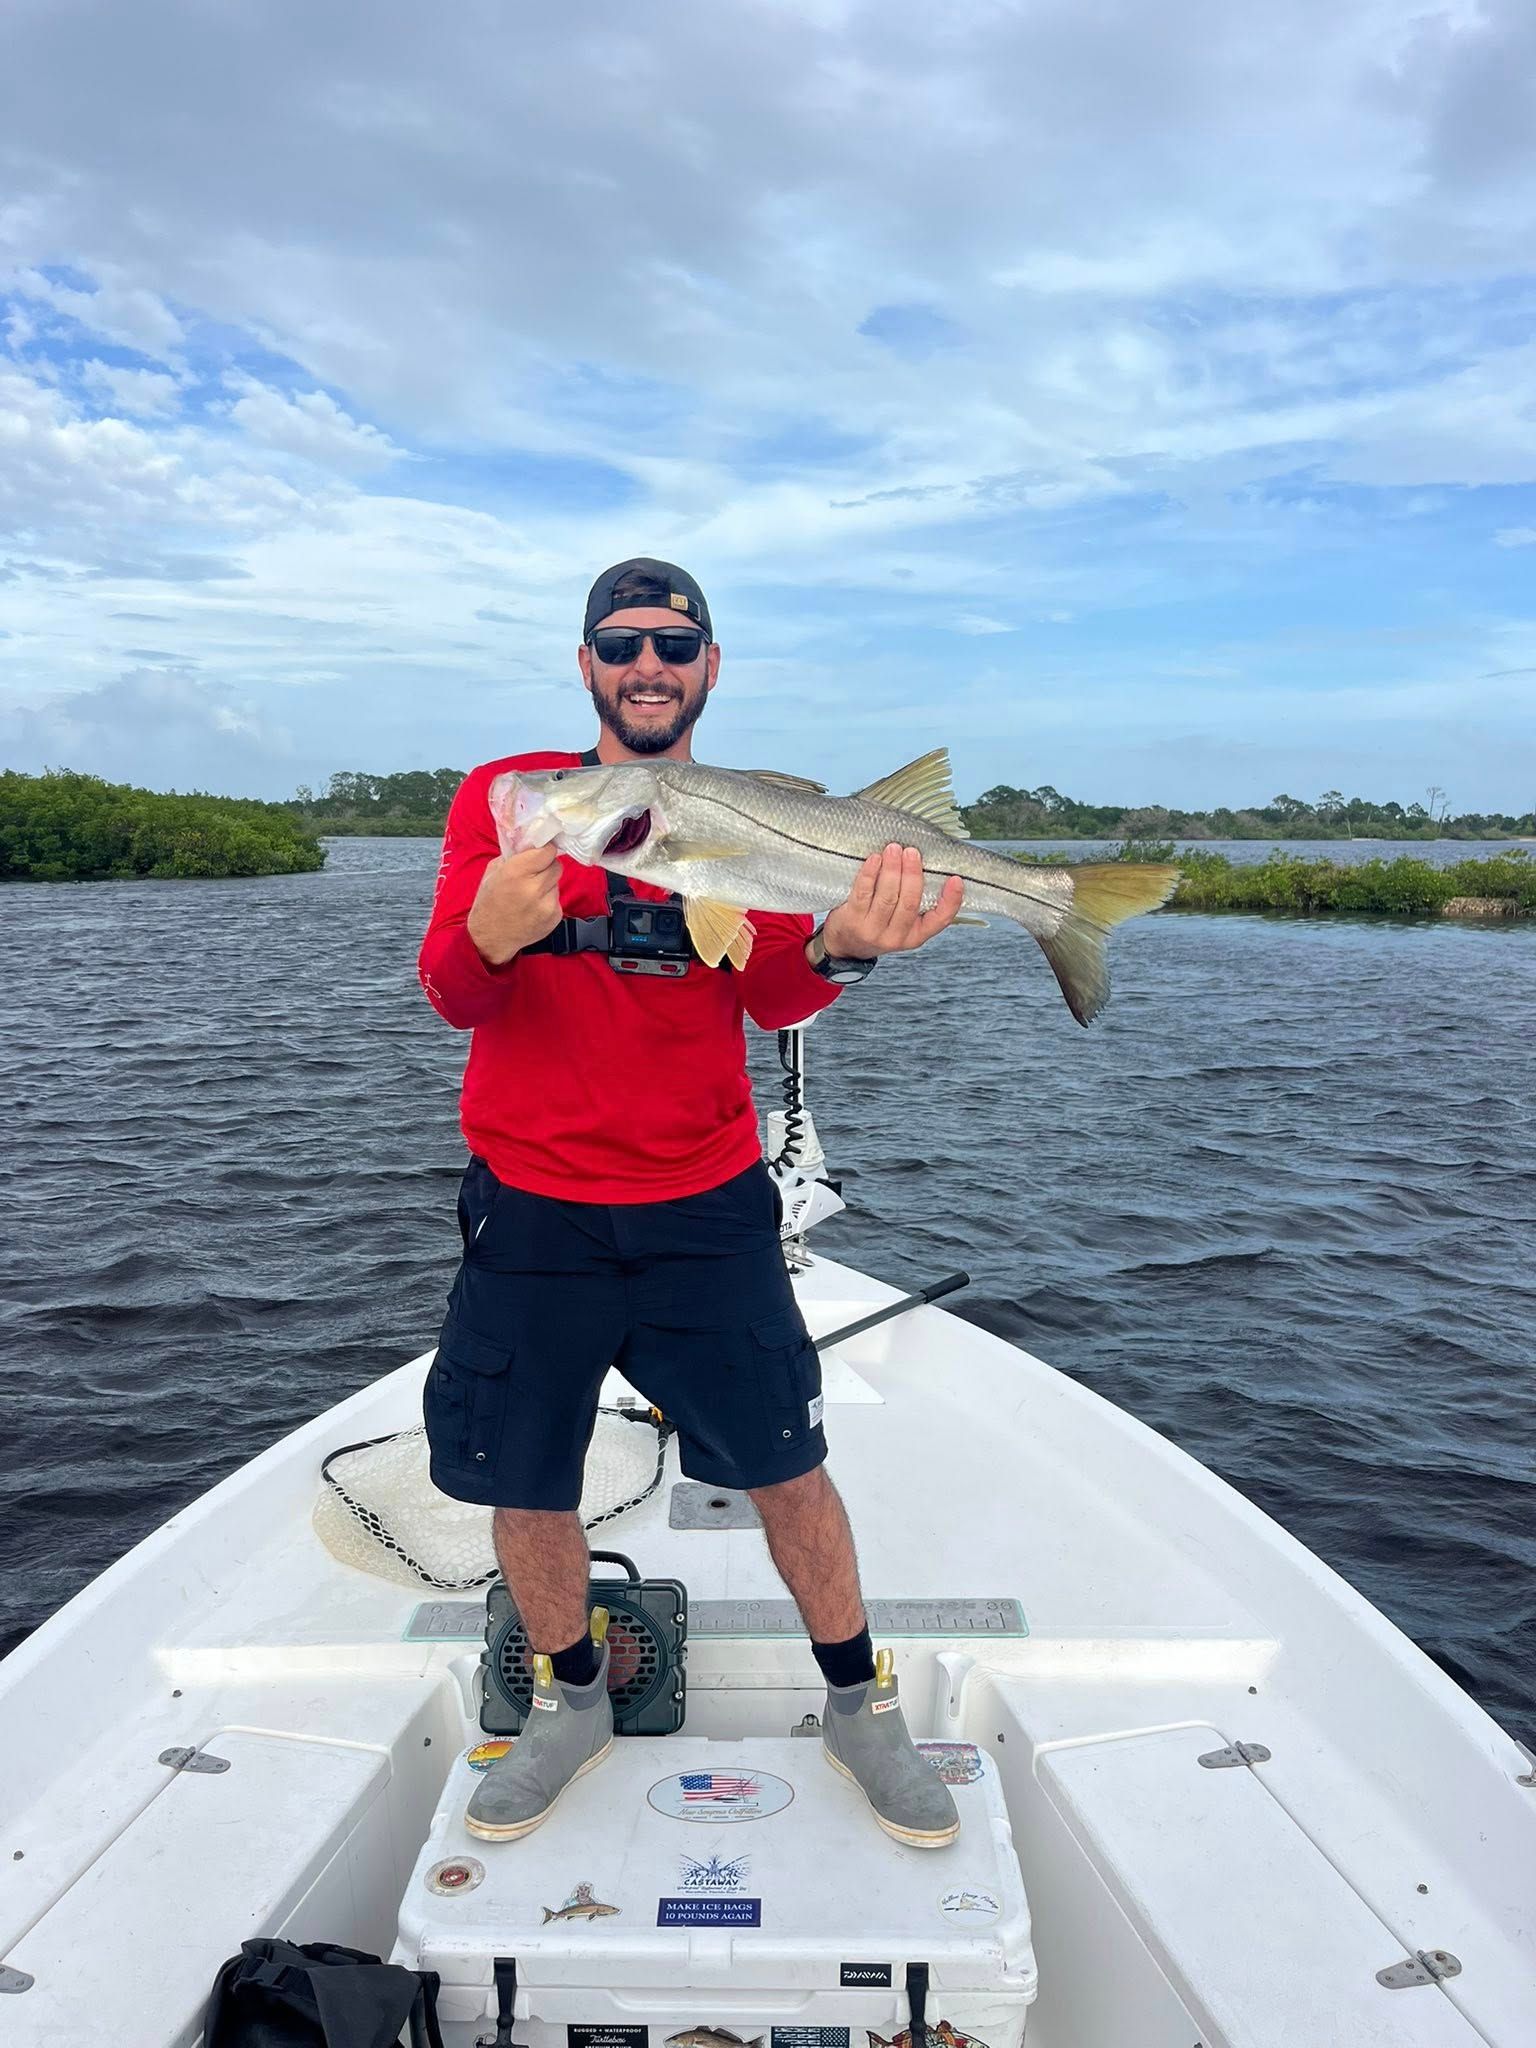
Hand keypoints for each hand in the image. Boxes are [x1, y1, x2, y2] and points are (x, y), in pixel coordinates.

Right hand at [466, 845, 562, 965]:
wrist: (491, 938)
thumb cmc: (489, 903)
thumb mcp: (493, 871)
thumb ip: (514, 855)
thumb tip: (532, 843)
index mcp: (516, 872)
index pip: (548, 851)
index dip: (544, 850)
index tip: (540, 852)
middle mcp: (533, 888)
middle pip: (556, 865)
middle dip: (546, 866)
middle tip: (534, 873)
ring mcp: (546, 905)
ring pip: (556, 882)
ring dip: (546, 884)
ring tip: (529, 894)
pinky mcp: (554, 917)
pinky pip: (557, 899)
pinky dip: (548, 899)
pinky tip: (533, 907)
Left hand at [819, 843, 964, 957]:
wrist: (846, 944)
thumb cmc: (879, 925)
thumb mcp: (903, 923)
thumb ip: (916, 901)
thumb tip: (927, 864)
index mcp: (916, 935)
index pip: (940, 920)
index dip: (951, 900)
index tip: (956, 878)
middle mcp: (896, 937)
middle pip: (909, 903)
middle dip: (912, 874)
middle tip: (912, 852)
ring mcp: (873, 931)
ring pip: (887, 897)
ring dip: (892, 870)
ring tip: (894, 849)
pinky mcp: (852, 920)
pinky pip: (863, 893)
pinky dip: (870, 874)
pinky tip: (875, 859)